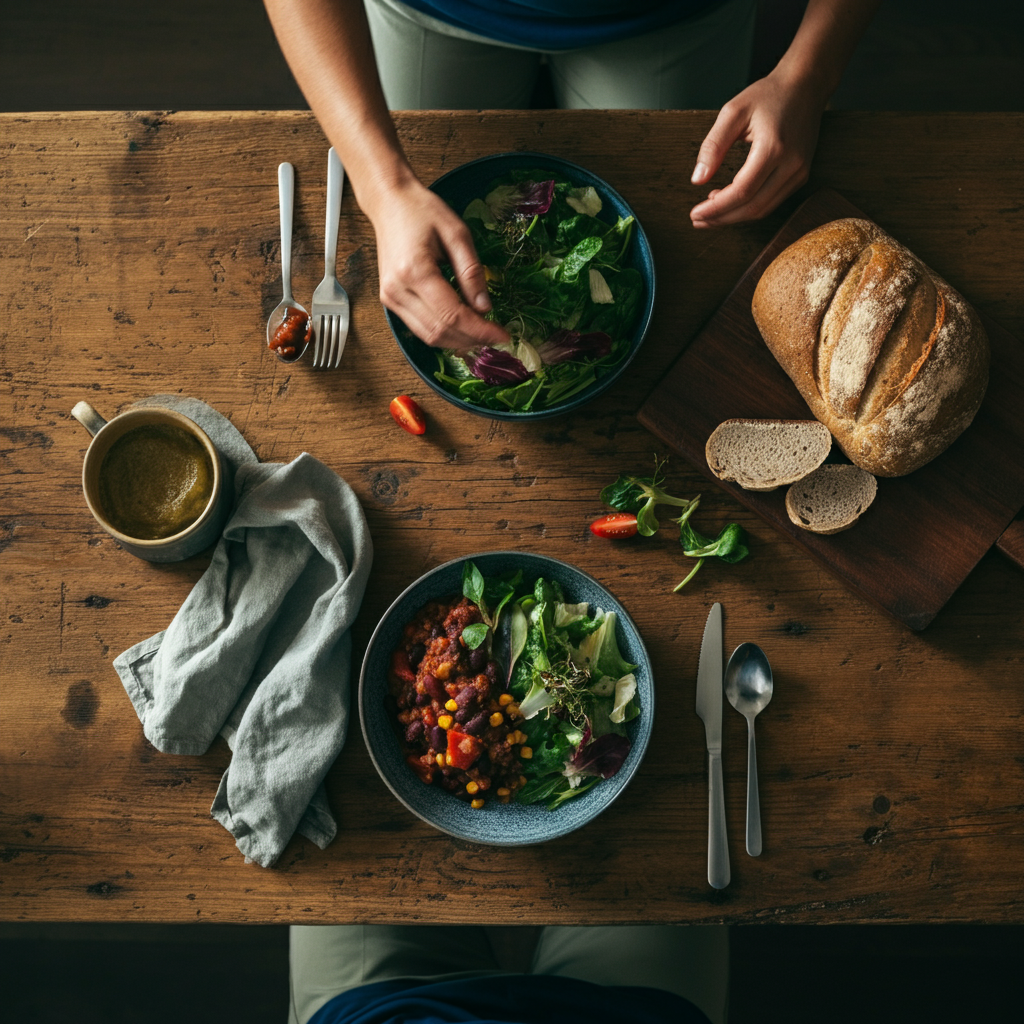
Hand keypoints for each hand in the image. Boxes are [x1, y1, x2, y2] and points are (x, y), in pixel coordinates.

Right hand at [369, 178, 508, 350]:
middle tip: (497, 337)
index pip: (452, 315)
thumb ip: (472, 272)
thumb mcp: (457, 233)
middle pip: (440, 331)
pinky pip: (420, 328)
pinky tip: (463, 329)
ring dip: (458, 341)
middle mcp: (397, 290)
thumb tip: (485, 308)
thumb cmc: (423, 211)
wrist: (389, 203)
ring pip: (429, 336)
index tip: (503, 335)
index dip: (480, 330)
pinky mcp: (390, 301)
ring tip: (483, 335)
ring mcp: (390, 298)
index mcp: (414, 271)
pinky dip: (444, 333)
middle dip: (472, 339)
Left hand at [689, 69, 825, 228]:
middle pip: (752, 207)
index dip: (716, 208)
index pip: (741, 192)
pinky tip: (730, 202)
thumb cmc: (769, 95)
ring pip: (763, 209)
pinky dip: (749, 207)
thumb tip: (697, 179)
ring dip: (734, 217)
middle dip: (722, 218)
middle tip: (698, 220)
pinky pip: (772, 201)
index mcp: (773, 148)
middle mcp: (791, 165)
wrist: (805, 85)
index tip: (695, 214)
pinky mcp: (801, 175)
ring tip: (709, 214)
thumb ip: (713, 146)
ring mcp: (799, 172)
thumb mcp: (733, 112)